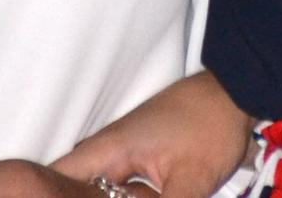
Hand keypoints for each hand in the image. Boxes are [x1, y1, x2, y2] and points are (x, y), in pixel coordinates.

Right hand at [52, 73, 252, 197]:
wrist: (234, 95)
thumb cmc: (210, 126)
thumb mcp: (191, 180)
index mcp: (109, 150)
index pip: (56, 178)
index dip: (47, 195)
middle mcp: (107, 151)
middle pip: (75, 187)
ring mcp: (123, 155)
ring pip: (97, 190)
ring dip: (100, 197)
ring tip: (125, 197)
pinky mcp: (139, 160)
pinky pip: (119, 187)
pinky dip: (121, 197)